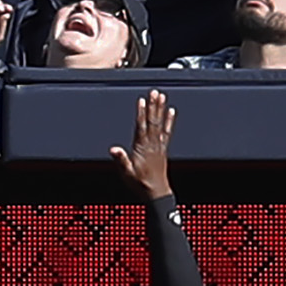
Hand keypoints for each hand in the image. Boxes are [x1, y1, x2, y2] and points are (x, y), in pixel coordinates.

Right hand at [112, 87, 176, 201]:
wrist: (156, 193)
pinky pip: (167, 132)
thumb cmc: (141, 184)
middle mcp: (152, 144)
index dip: (141, 113)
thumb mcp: (127, 173)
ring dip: (161, 110)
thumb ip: (121, 160)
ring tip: (162, 97)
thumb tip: (114, 149)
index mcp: (142, 148)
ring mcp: (159, 146)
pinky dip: (169, 121)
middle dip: (153, 106)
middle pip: (153, 121)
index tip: (142, 100)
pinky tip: (171, 112)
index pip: (141, 126)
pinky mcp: (163, 149)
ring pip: (160, 124)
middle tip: (155, 93)